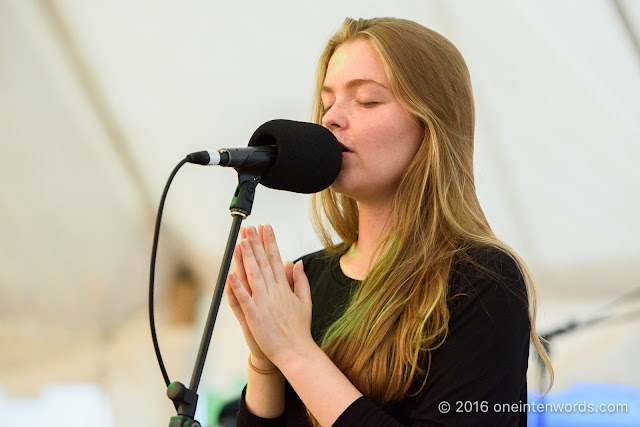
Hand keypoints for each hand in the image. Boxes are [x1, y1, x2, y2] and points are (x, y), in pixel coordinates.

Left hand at [226, 224, 313, 367]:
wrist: (296, 352)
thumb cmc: (299, 330)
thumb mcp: (305, 302)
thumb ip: (300, 281)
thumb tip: (297, 263)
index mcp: (284, 289)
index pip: (276, 259)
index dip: (270, 242)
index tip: (267, 228)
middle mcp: (274, 293)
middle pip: (263, 263)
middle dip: (256, 244)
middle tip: (250, 227)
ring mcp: (264, 304)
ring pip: (253, 276)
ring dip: (247, 258)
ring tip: (242, 242)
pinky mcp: (255, 316)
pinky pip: (244, 299)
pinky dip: (237, 287)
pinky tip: (231, 275)